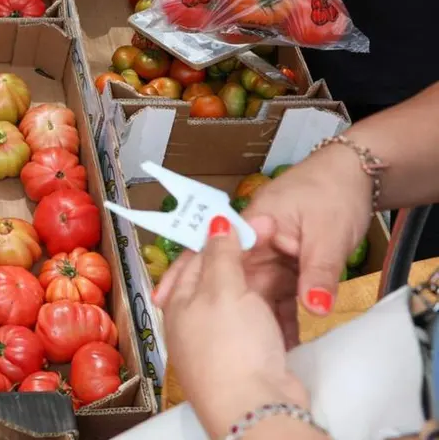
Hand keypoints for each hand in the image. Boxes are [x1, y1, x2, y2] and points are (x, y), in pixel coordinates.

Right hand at [155, 147, 371, 346]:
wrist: (358, 177)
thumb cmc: (335, 193)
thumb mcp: (328, 235)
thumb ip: (318, 273)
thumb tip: (314, 309)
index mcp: (254, 224)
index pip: (214, 251)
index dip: (189, 275)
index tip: (169, 300)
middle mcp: (256, 242)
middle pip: (227, 276)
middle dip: (211, 305)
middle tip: (197, 337)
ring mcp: (271, 256)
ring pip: (252, 291)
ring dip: (247, 319)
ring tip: (235, 351)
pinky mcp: (288, 268)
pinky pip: (277, 297)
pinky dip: (276, 318)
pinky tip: (276, 343)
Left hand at [162, 216, 309, 437]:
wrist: (255, 406)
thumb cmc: (231, 345)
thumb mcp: (223, 290)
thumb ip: (220, 255)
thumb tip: (214, 222)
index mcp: (180, 301)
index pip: (194, 258)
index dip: (216, 237)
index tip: (242, 221)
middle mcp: (195, 321)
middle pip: (219, 280)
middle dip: (244, 261)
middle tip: (273, 239)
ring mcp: (222, 341)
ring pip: (244, 303)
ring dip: (263, 287)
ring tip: (288, 265)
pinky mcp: (248, 358)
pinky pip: (261, 327)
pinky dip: (274, 315)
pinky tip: (291, 303)